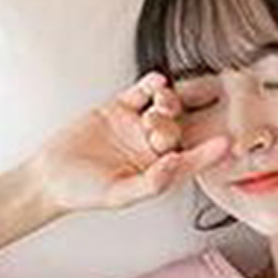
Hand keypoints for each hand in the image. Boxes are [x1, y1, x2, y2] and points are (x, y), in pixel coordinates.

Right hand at [34, 70, 231, 213]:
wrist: (50, 175)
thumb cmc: (84, 192)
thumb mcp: (118, 195)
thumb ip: (150, 183)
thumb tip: (176, 164)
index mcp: (157, 173)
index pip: (189, 162)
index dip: (207, 154)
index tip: (226, 144)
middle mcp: (151, 150)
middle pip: (178, 131)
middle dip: (173, 126)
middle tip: (155, 128)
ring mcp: (136, 127)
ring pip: (163, 110)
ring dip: (167, 103)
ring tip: (158, 104)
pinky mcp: (119, 109)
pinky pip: (141, 92)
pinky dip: (151, 85)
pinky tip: (157, 82)